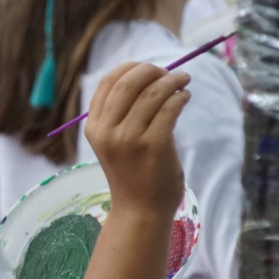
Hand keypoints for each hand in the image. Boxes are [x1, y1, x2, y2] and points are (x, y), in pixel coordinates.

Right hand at [84, 62, 189, 216]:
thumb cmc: (132, 173)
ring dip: (173, 81)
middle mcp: (107, 131)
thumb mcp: (113, 142)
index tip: (149, 69)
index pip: (108, 82)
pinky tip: (185, 98)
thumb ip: (120, 114)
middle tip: (170, 74)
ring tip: (183, 83)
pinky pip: (170, 108)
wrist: (140, 210)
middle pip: (129, 82)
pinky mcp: (154, 145)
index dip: (130, 68)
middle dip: (153, 71)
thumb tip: (149, 76)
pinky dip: (180, 97)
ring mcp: (129, 139)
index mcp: (94, 127)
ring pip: (153, 92)